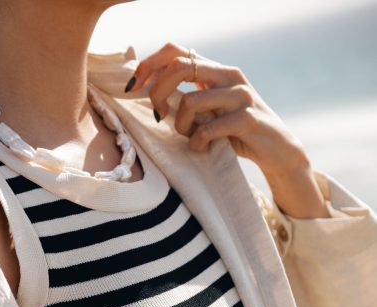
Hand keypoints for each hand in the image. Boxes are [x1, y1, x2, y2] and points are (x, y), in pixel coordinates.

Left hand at [125, 42, 330, 217]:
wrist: (276, 150)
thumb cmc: (235, 133)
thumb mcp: (208, 112)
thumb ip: (186, 98)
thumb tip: (148, 93)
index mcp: (216, 71)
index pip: (175, 51)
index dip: (149, 65)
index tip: (134, 88)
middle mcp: (228, 76)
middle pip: (180, 66)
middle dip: (158, 92)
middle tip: (160, 116)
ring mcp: (240, 96)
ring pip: (190, 100)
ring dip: (180, 125)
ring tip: (189, 138)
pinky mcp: (248, 118)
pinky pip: (208, 129)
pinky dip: (197, 142)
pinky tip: (201, 149)